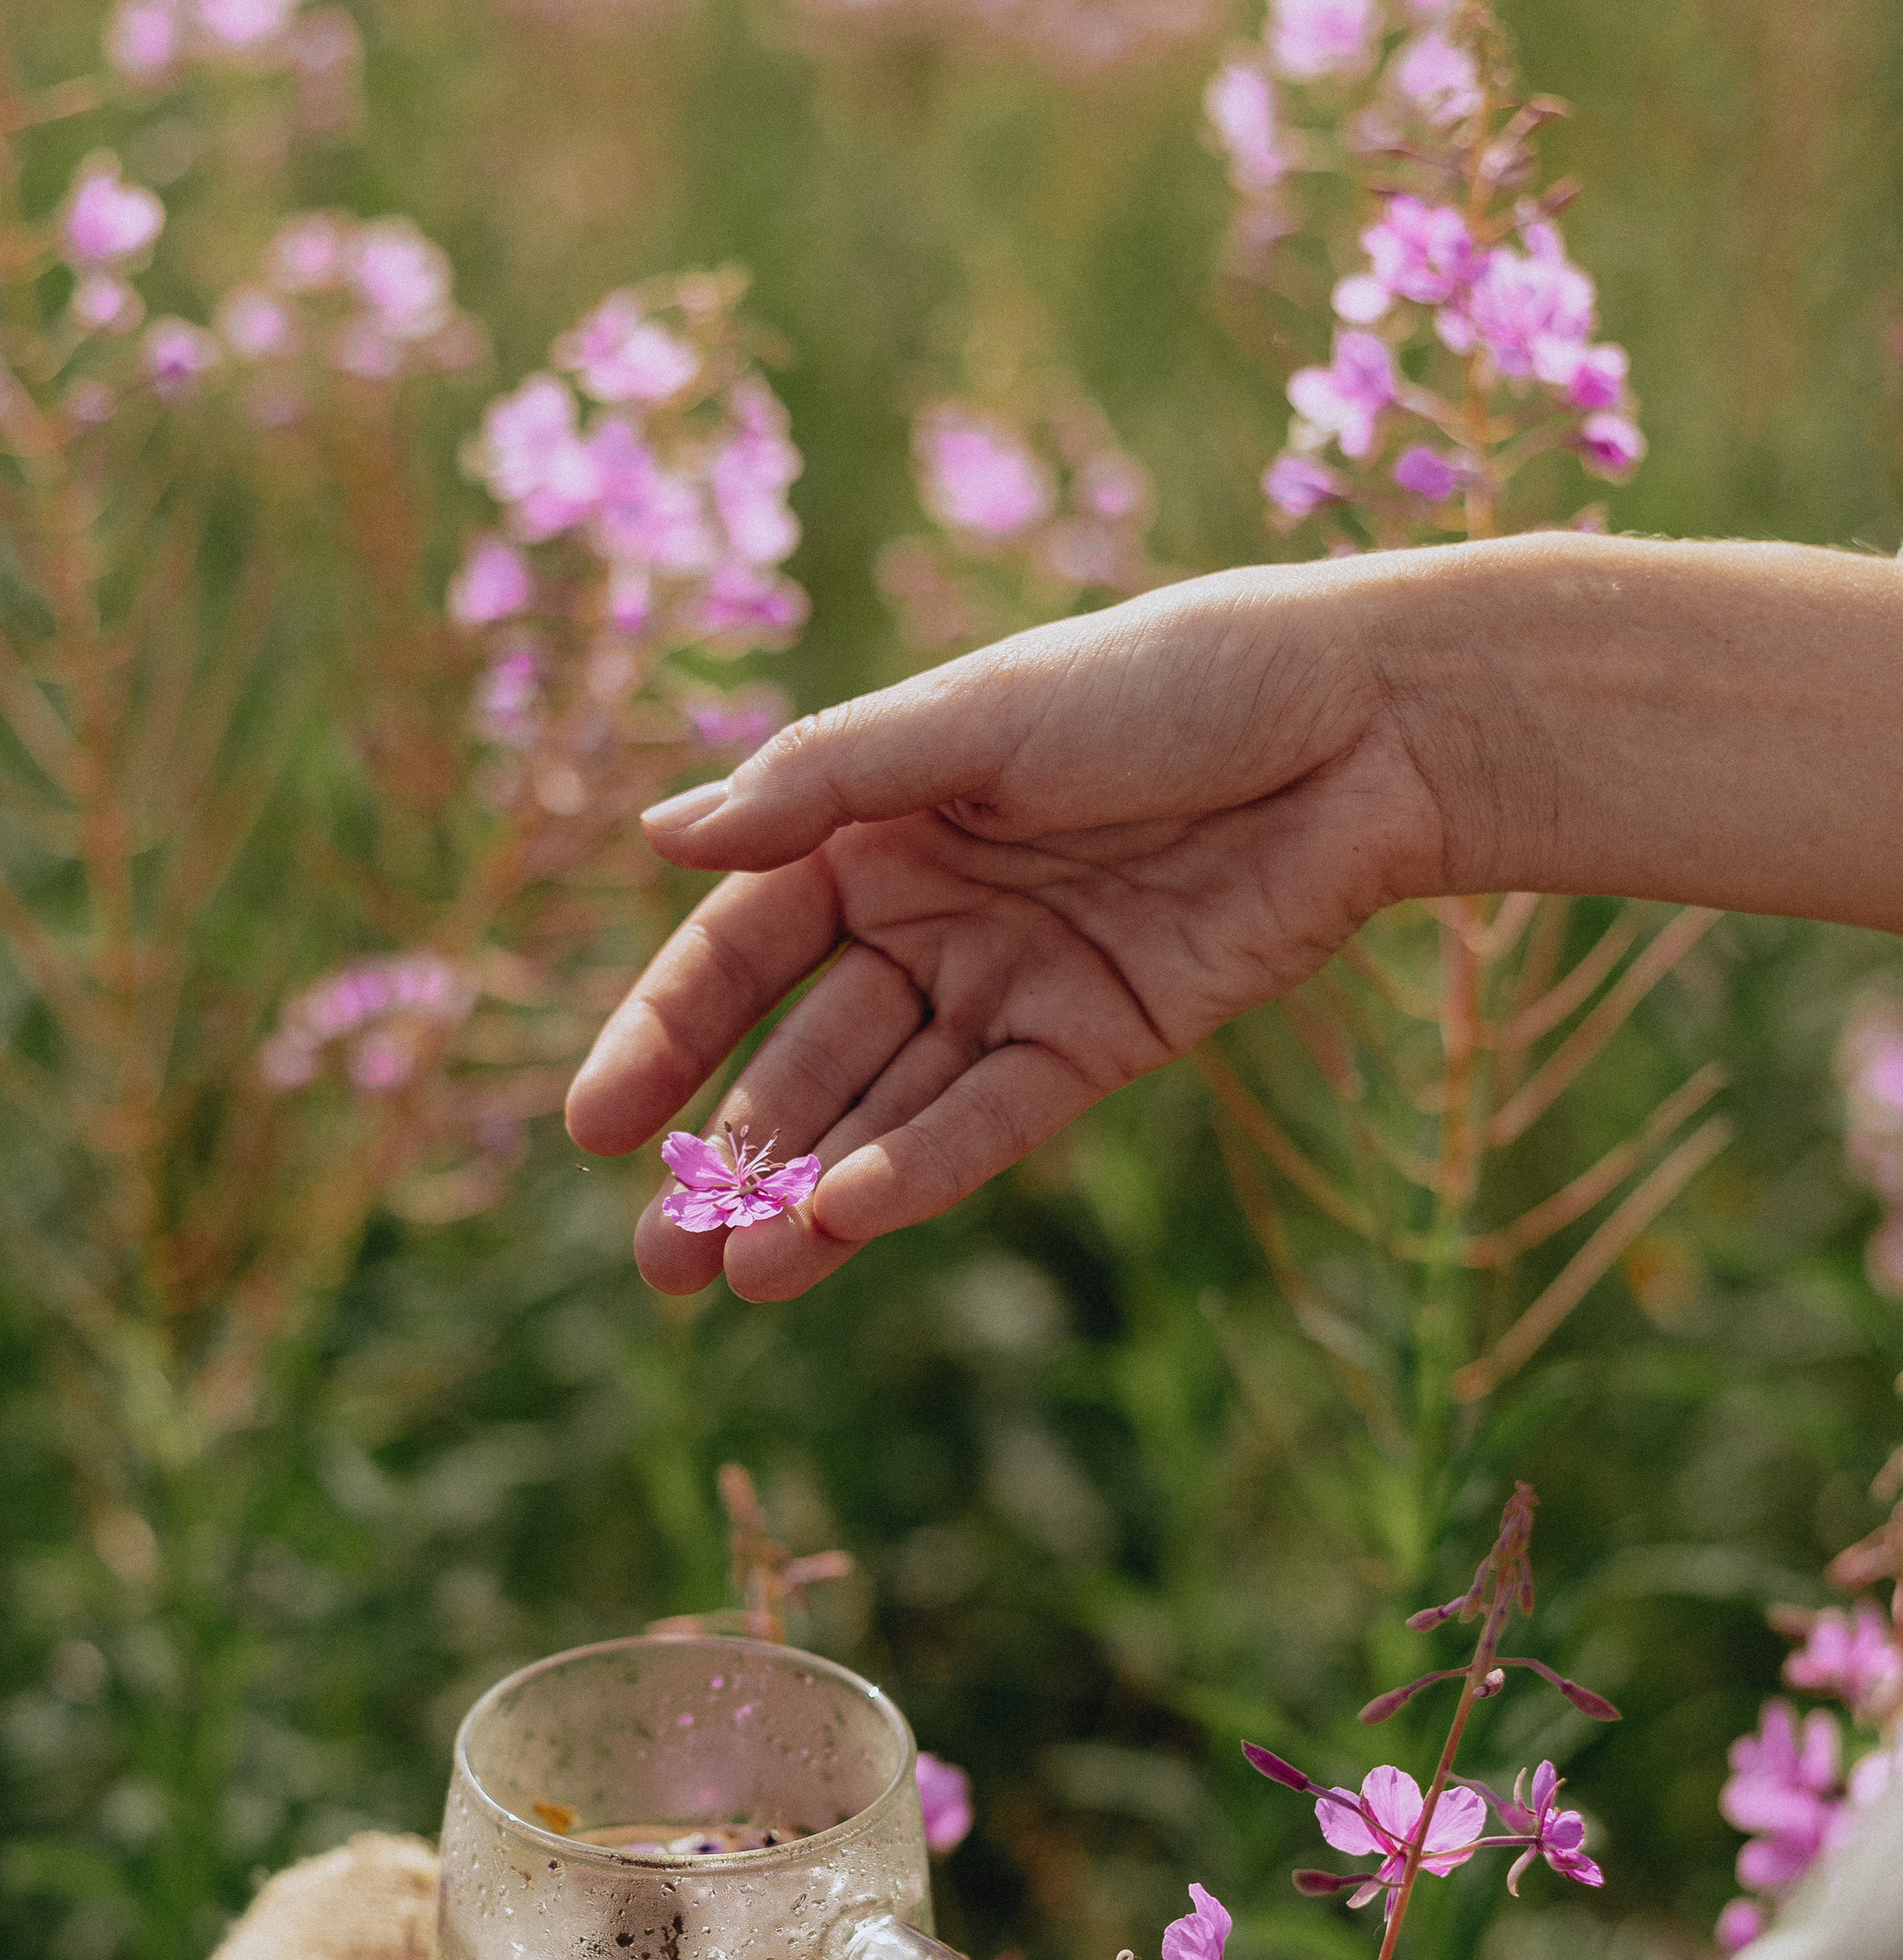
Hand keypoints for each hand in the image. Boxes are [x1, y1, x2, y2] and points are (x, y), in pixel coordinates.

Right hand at [568, 554, 1448, 1302]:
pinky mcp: (1098, 1045)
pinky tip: (845, 1223)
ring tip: (733, 1279)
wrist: (1363, 726)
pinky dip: (917, 1170)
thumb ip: (821, 786)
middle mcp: (932, 918)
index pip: (741, 948)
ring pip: (884, 1111)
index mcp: (878, 826)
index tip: (596, 1130)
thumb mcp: (978, 719)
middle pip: (802, 1054)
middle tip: (654, 1261)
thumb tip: (662, 836)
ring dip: (808, 1194)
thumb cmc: (1169, 680)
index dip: (664, 1037)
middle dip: (727, 1158)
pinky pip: (988, 1122)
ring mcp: (1012, 988)